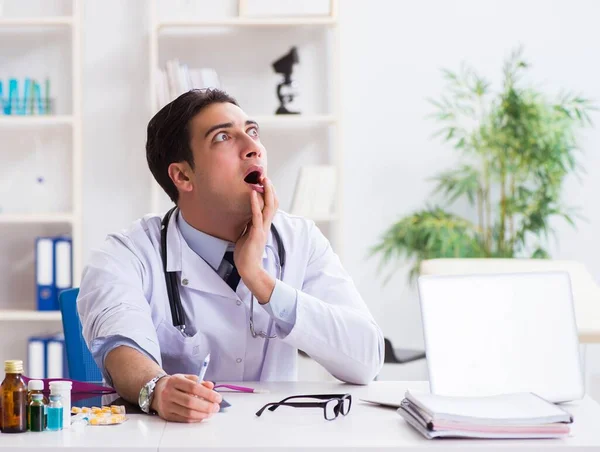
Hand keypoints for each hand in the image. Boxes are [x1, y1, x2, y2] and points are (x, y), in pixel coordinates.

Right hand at [151, 374, 222, 422]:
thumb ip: (199, 381)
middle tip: (216, 407)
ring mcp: (166, 405)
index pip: (193, 387)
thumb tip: (211, 386)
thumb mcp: (185, 378)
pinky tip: (202, 416)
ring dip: (202, 414)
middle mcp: (169, 393)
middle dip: (207, 406)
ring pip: (187, 412)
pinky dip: (195, 418)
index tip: (218, 397)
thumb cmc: (174, 384)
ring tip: (211, 412)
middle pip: (190, 402)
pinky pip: (184, 419)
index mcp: (174, 381)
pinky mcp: (167, 415)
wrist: (156, 391)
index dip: (207, 393)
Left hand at [235, 176, 278, 301]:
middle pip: (273, 203)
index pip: (270, 206)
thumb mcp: (247, 235)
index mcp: (264, 225)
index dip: (269, 194)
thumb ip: (249, 225)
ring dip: (266, 192)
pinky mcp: (256, 234)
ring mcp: (262, 229)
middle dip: (270, 189)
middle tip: (266, 176)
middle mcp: (266, 225)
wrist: (249, 269)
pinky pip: (257, 216)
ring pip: (269, 207)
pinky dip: (255, 204)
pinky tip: (252, 194)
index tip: (265, 182)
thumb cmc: (246, 254)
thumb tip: (247, 216)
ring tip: (263, 180)